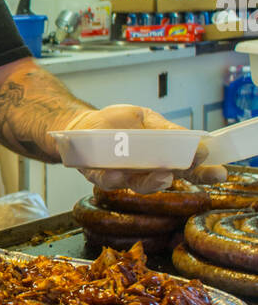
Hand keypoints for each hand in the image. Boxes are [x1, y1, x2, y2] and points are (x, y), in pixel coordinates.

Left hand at [63, 105, 227, 191]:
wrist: (83, 124)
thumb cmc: (118, 124)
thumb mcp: (146, 119)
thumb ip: (166, 130)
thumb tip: (194, 140)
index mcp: (161, 159)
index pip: (187, 169)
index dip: (204, 173)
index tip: (220, 172)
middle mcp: (145, 172)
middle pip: (168, 179)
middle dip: (184, 174)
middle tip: (194, 166)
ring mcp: (123, 176)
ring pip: (139, 185)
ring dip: (152, 182)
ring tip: (163, 174)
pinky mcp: (98, 176)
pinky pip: (107, 180)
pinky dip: (113, 178)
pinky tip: (119, 173)